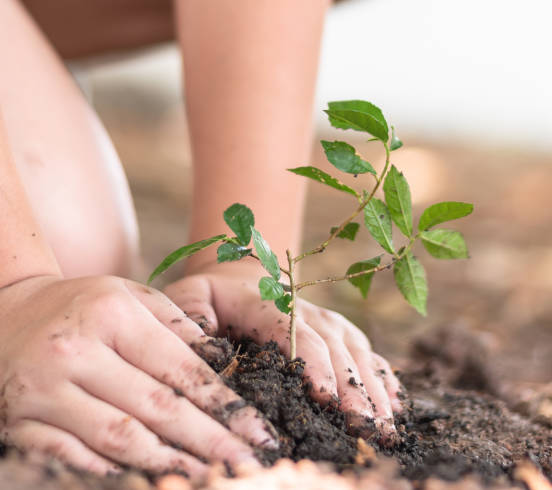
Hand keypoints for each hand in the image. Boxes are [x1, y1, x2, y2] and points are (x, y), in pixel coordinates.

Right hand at [0, 275, 276, 478]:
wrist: (7, 313)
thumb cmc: (83, 305)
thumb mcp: (131, 297)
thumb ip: (178, 326)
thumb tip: (225, 363)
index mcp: (112, 316)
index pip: (180, 370)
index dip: (224, 406)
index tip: (257, 431)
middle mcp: (77, 353)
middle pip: (157, 409)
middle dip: (209, 441)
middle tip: (246, 463)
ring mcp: (44, 391)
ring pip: (119, 438)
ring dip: (170, 463)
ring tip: (210, 476)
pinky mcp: (19, 421)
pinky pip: (71, 456)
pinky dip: (111, 471)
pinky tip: (150, 478)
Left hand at [164, 261, 403, 440]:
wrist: (243, 276)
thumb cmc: (212, 296)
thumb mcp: (190, 297)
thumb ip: (190, 316)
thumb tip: (201, 347)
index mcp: (270, 305)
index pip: (297, 334)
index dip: (314, 365)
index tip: (326, 399)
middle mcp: (307, 312)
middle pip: (336, 351)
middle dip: (353, 391)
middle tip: (366, 428)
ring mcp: (328, 321)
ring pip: (358, 354)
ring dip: (374, 391)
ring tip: (387, 427)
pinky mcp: (340, 332)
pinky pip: (368, 353)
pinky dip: (384, 377)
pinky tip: (396, 404)